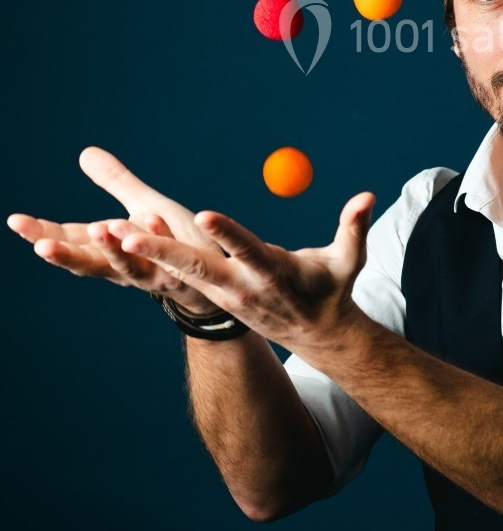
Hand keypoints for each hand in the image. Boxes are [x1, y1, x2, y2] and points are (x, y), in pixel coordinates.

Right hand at [8, 146, 218, 310]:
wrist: (217, 275)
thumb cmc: (176, 240)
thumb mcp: (143, 205)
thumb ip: (116, 183)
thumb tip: (85, 152)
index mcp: (111, 248)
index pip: (70, 240)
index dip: (43, 233)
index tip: (15, 221)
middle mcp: (126, 266)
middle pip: (89, 264)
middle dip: (66, 254)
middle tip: (41, 246)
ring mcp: (154, 275)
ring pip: (128, 268)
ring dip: (113, 249)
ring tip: (101, 228)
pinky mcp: (185, 275)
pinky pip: (171, 261)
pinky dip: (159, 241)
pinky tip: (153, 221)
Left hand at [118, 190, 376, 353]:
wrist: (316, 335)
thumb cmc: (331, 288)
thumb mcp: (347, 262)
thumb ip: (353, 228)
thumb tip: (368, 196)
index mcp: (272, 273)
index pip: (246, 250)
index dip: (226, 233)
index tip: (203, 214)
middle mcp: (240, 286)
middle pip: (195, 266)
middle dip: (159, 250)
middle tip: (125, 233)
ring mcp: (220, 293)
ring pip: (174, 272)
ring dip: (140, 254)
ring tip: (105, 233)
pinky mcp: (209, 294)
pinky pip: (172, 276)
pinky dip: (147, 260)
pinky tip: (116, 242)